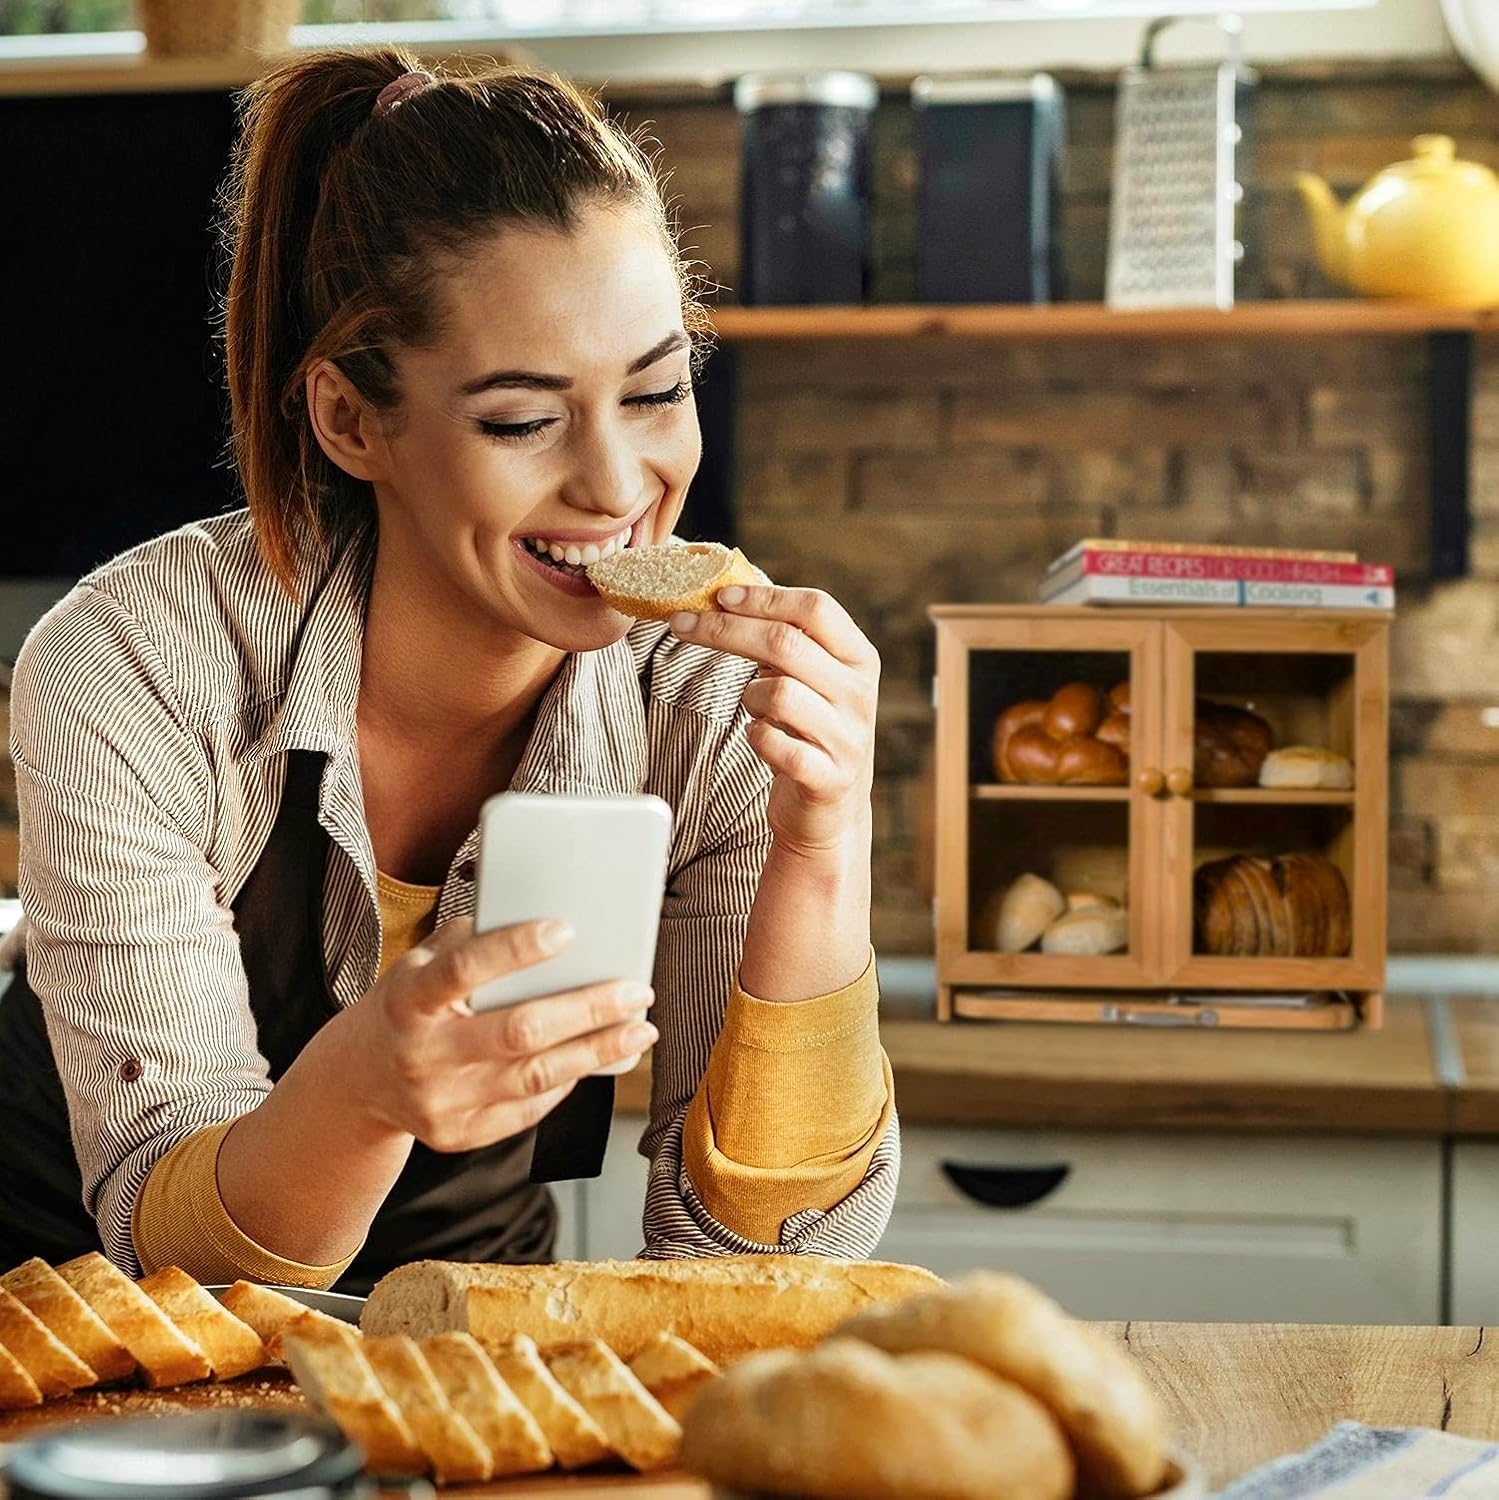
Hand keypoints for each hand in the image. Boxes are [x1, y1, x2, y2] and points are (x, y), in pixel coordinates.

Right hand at [342, 916, 655, 1152]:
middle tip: (636, 990)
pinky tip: (597, 1057)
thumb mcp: (422, 962)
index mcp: (407, 998)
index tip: (567, 930)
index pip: (463, 969)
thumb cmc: (410, 1003)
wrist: (358, 1079)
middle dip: (586, 1009)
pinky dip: (568, 1081)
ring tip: (639, 1028)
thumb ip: (475, 940)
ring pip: (534, 1077)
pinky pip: (527, 1109)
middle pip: (517, 1032)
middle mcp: (420, 1054)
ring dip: (596, 1051)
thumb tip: (550, 916)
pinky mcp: (456, 1136)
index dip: (516, 949)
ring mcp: (437, 1102)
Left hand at [670, 584, 878, 858]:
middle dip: (726, 629)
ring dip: (749, 695)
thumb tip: (727, 595)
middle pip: (787, 643)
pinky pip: (775, 744)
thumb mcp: (811, 679)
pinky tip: (759, 738)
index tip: (718, 595)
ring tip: (753, 707)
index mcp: (859, 658)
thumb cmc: (810, 731)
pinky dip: (756, 737)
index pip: (816, 608)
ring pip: (779, 693)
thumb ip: (786, 641)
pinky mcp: (828, 777)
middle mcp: (860, 694)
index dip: (764, 597)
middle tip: (683, 624)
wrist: (831, 811)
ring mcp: (847, 737)